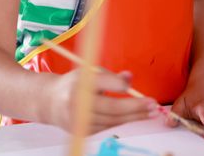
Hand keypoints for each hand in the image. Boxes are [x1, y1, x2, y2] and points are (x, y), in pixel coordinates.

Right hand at [41, 70, 158, 132]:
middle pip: (111, 108)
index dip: (119, 85)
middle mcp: (77, 103)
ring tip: (151, 112)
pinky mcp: (82, 131)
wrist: (50, 102)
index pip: (102, 83)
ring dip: (134, 116)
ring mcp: (79, 120)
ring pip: (113, 120)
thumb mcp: (90, 72)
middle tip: (153, 105)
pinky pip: (108, 126)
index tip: (133, 88)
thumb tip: (129, 78)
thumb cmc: (75, 84)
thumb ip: (110, 76)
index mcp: (80, 83)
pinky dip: (122, 120)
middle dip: (135, 107)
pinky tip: (135, 116)